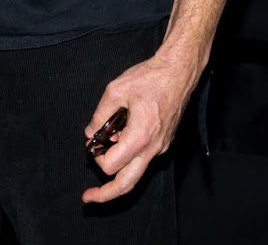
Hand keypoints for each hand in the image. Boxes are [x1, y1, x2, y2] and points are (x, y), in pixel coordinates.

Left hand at [80, 48, 201, 202]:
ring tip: (104, 151)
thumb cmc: (151, 77)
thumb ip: (99, 115)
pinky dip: (130, 154)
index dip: (95, 157)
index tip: (91, 143)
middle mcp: (153, 148)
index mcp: (139, 137)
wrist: (179, 71)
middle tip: (88, 197)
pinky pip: (144, 157)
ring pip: (136, 173)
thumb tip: (90, 132)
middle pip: (126, 185)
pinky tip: (122, 136)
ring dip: (118, 169)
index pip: (110, 165)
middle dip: (105, 194)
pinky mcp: (165, 142)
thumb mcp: (115, 90)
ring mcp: (161, 147)